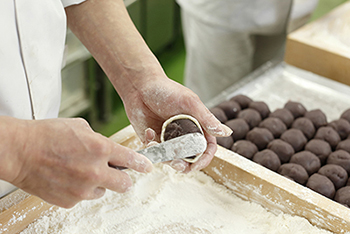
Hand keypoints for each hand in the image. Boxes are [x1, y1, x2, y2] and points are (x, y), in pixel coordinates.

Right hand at [4, 117, 152, 207]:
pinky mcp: (70, 201)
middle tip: (116, 174)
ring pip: (103, 191)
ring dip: (98, 183)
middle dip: (123, 179)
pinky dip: (80, 189)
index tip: (148, 167)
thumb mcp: (80, 127)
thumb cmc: (46, 135)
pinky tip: (68, 177)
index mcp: (100, 149)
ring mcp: (82, 188)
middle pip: (124, 184)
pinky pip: (83, 197)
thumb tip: (108, 150)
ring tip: (80, 171)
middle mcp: (94, 171)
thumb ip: (99, 140)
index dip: (143, 164)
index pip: (131, 160)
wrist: (19, 150)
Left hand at [122, 77, 231, 172]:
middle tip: (176, 162)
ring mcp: (169, 139)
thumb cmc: (167, 89)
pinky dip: (152, 147)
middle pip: (190, 158)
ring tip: (158, 145)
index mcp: (198, 126)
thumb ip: (207, 119)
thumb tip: (227, 133)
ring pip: (172, 158)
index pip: (207, 148)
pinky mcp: (154, 140)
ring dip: (166, 157)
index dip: (204, 159)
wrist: (140, 85)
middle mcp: (185, 134)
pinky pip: (156, 152)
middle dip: (184, 164)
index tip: (196, 165)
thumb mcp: (190, 103)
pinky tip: (149, 132)